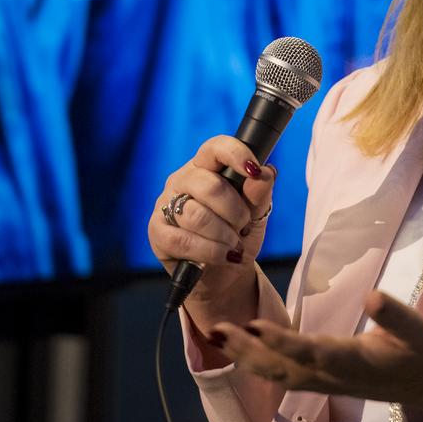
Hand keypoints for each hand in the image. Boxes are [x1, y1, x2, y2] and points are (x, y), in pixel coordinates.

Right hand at [148, 135, 275, 309]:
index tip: (254, 170)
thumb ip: (260, 192)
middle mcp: (182, 180)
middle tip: (243, 225)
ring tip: (233, 245)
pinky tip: (222, 256)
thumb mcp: (257, 213)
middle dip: (235, 211)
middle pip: (209, 186)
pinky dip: (211, 252)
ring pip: (197, 216)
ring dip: (224, 236)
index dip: (235, 154)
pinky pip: (184, 241)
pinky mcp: (157, 232)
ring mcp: (165, 205)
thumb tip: (265, 172)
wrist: (225, 274)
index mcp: (206, 166)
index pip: (215, 148)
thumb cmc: (238, 235)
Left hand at [209, 291, 422, 415]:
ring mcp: (326, 382)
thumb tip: (372, 297)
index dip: (283, 342)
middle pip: (283, 369)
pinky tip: (240, 345)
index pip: (313, 354)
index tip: (256, 326)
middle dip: (249, 351)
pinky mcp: (323, 381)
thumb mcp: (417, 329)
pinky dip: (259, 361)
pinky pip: (285, 374)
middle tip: (218, 329)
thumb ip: (394, 314)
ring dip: (246, 356)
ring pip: (279, 374)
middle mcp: (334, 377)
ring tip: (218, 334)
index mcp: (355, 363)